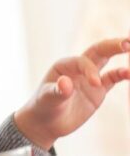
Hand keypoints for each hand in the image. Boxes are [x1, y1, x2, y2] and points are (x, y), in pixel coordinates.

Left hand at [14, 37, 129, 149]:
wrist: (46, 122)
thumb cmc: (43, 107)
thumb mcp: (48, 99)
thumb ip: (57, 91)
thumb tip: (66, 83)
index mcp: (64, 65)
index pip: (82, 62)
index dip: (90, 70)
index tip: (95, 84)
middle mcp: (77, 68)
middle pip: (97, 51)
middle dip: (112, 45)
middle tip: (127, 43)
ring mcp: (89, 78)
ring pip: (106, 60)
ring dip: (118, 53)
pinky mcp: (98, 90)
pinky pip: (112, 78)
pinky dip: (121, 74)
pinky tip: (129, 73)